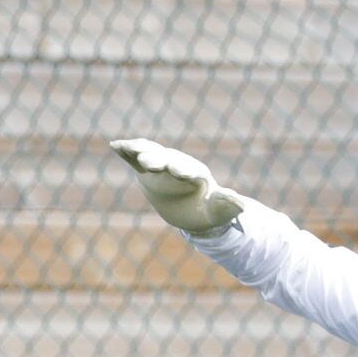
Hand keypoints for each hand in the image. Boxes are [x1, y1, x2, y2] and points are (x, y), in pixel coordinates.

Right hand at [112, 138, 247, 235]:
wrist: (194, 210)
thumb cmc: (209, 210)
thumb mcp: (219, 211)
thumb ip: (227, 206)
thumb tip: (243, 207)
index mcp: (196, 175)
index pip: (190, 170)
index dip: (184, 171)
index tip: (179, 172)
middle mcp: (178, 165)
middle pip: (167, 159)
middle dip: (158, 160)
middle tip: (148, 161)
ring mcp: (162, 165)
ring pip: (151, 154)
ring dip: (140, 151)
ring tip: (127, 147)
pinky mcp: (148, 170)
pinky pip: (136, 159)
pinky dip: (127, 151)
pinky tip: (114, 145)